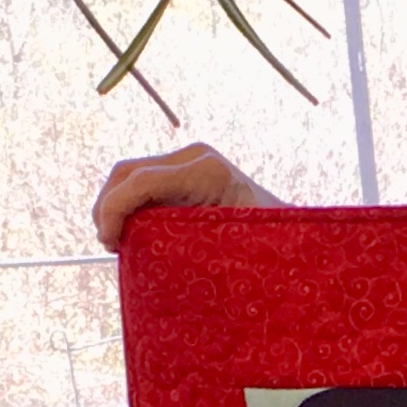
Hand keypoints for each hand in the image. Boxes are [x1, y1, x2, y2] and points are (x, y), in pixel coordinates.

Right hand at [93, 144, 282, 249]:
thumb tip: (140, 248)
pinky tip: (132, 234)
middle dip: (108, 208)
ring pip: (130, 177)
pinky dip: (130, 208)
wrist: (298, 235)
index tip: (110, 244)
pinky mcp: (185, 174)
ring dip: (116, 208)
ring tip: (119, 244)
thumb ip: (186, 241)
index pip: (141, 181)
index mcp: (207, 171)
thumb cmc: (274, 247)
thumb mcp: (232, 248)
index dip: (114, 210)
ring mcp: (189, 162)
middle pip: (127, 173)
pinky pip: (144, 185)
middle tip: (112, 247)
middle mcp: (195, 158)